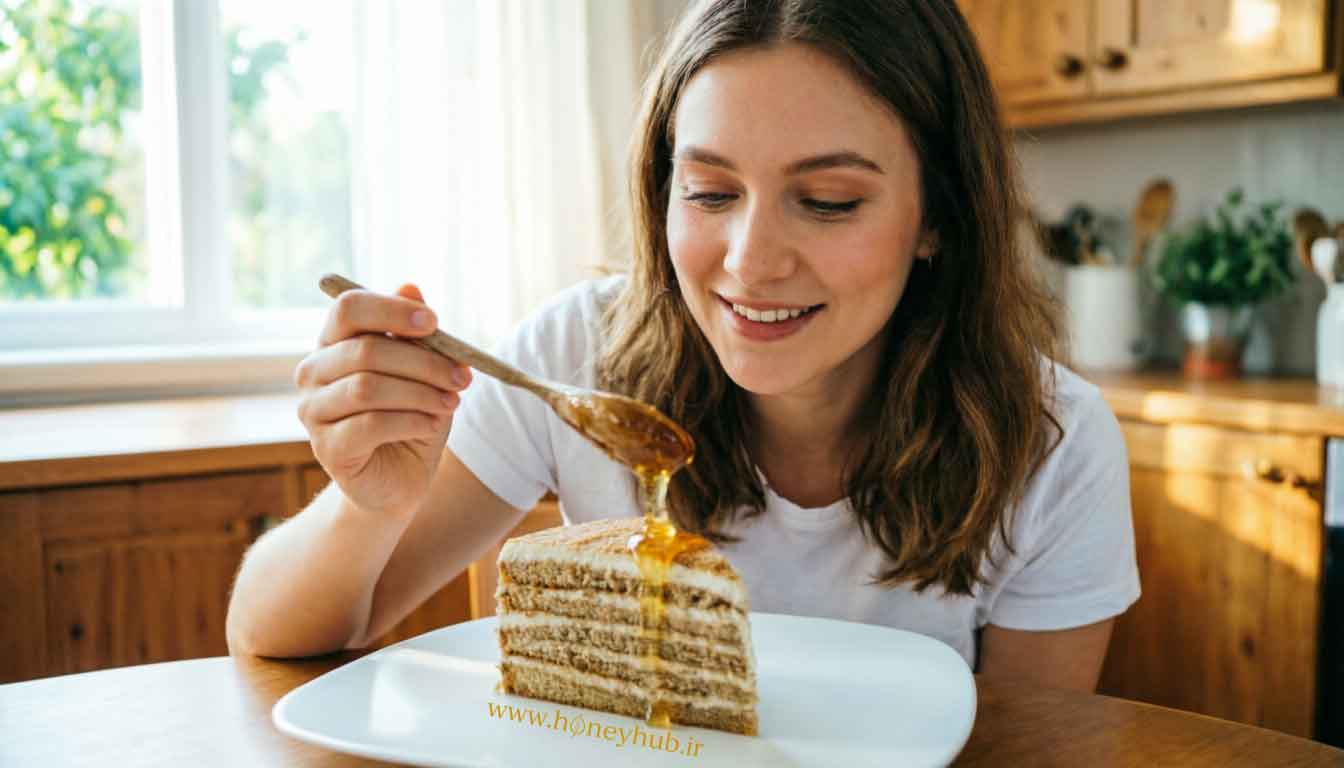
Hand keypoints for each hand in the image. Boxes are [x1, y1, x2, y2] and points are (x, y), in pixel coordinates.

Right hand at [294, 283, 471, 517]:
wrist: (401, 479)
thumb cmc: (411, 417)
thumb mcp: (423, 373)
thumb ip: (416, 335)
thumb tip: (412, 286)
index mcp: (334, 343)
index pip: (348, 308)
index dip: (391, 310)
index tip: (434, 323)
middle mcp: (313, 372)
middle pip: (365, 351)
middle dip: (424, 363)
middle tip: (462, 377)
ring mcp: (313, 411)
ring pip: (368, 388)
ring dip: (420, 393)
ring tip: (450, 403)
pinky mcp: (326, 448)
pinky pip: (370, 424)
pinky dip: (411, 421)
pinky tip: (432, 425)